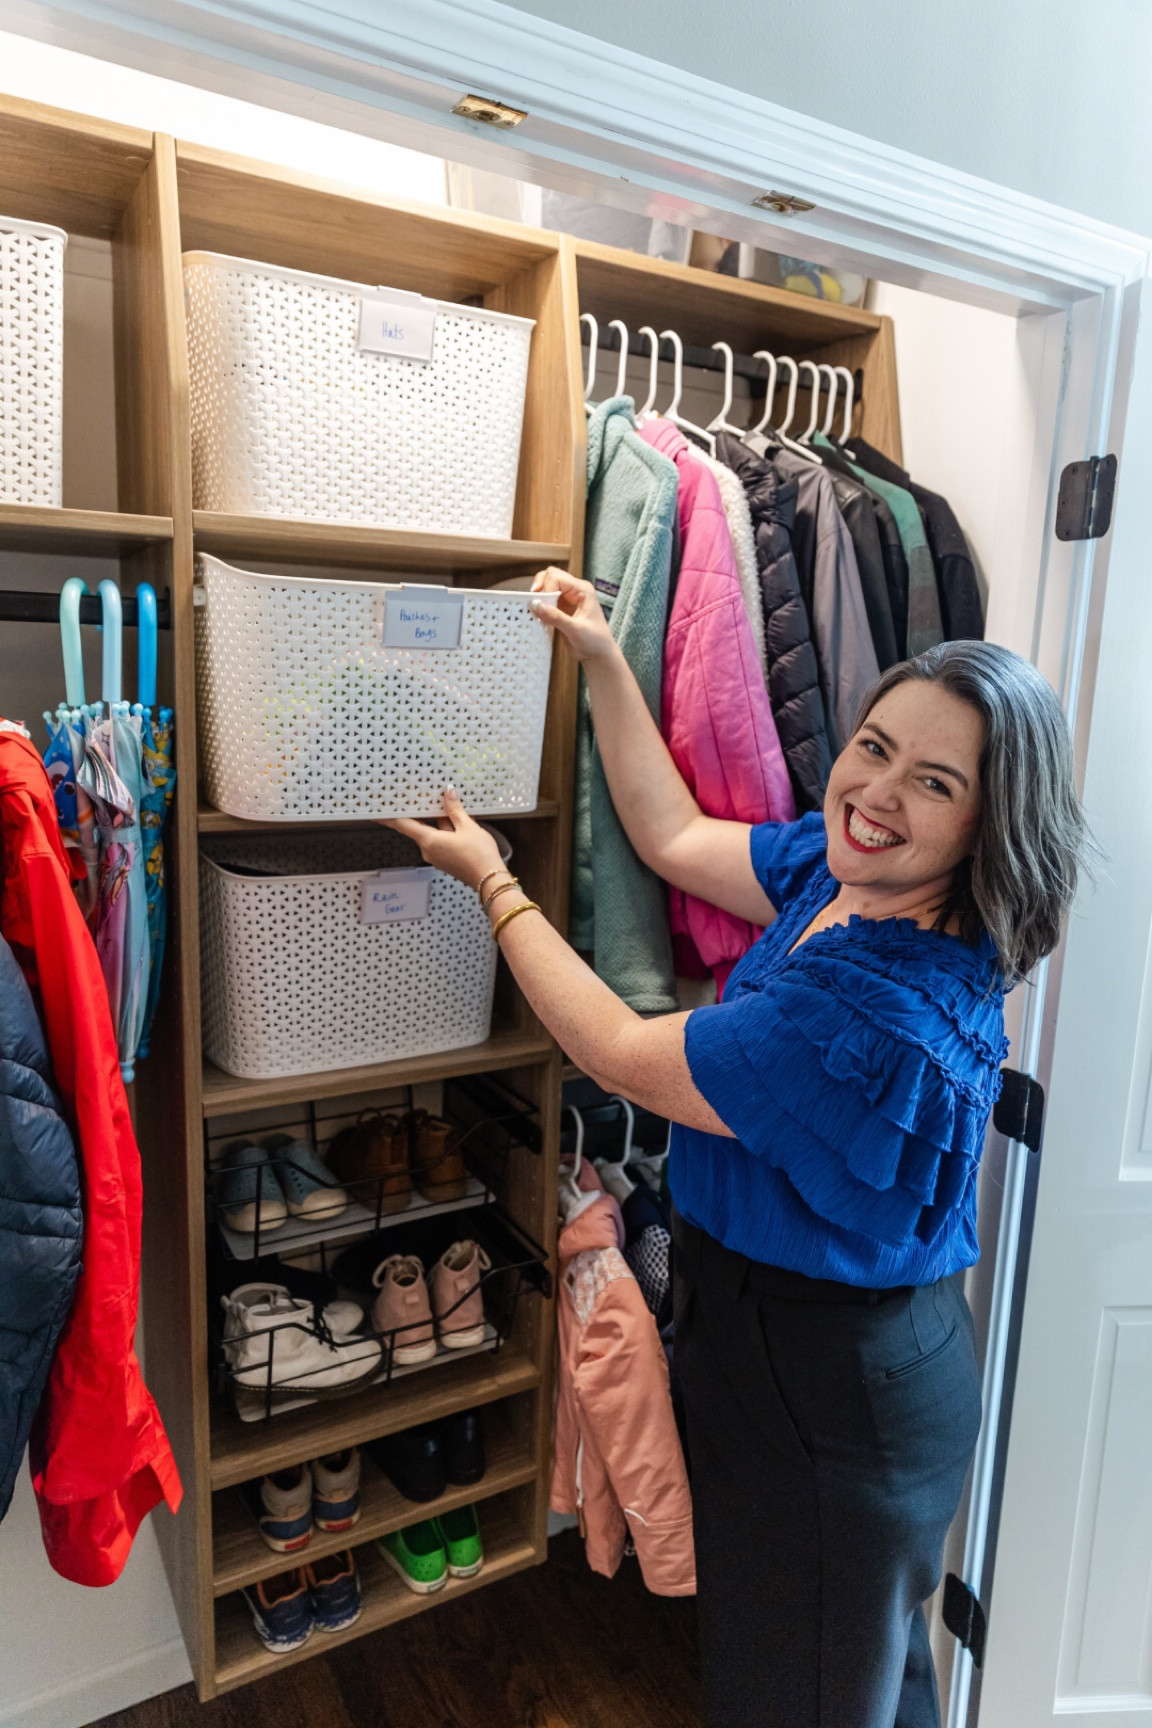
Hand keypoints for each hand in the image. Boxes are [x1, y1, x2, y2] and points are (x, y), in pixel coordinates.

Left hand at [383, 790, 507, 890]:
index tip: (377, 812)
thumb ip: (455, 809)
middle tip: (422, 799)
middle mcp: (428, 850)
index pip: (402, 825)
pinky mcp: (445, 860)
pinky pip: (440, 841)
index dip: (388, 818)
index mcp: (429, 840)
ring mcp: (436, 857)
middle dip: (423, 814)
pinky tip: (459, 825)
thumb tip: (448, 793)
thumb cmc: (479, 856)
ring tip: (452, 810)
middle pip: (419, 827)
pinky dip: (445, 832)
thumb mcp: (468, 826)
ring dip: (439, 822)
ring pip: (432, 833)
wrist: (490, 880)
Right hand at [530, 567, 618, 665]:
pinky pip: (547, 599)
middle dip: (540, 586)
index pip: (558, 578)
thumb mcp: (575, 630)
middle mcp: (575, 590)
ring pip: (548, 586)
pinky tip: (539, 615)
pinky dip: (541, 604)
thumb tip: (536, 605)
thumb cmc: (596, 641)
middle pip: (551, 575)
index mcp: (583, 590)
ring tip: (536, 608)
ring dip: (539, 595)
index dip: (546, 588)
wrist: (599, 655)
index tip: (540, 603)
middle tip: (534, 601)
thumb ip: (556, 617)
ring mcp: (568, 598)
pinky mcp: (562, 608)